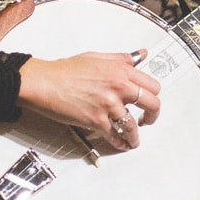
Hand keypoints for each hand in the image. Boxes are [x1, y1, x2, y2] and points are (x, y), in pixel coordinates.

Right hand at [18, 49, 160, 150]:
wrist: (45, 82)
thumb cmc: (66, 70)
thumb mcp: (98, 57)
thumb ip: (122, 58)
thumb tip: (140, 55)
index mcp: (121, 70)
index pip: (152, 85)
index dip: (154, 95)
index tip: (151, 100)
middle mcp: (118, 87)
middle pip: (152, 104)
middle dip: (153, 116)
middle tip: (149, 120)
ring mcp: (109, 105)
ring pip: (133, 125)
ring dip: (135, 136)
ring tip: (134, 139)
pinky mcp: (97, 121)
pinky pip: (114, 136)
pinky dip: (118, 143)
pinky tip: (120, 143)